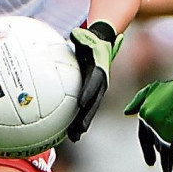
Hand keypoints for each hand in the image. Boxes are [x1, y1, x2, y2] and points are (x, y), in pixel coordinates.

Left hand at [66, 20, 121, 142]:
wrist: (103, 44)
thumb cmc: (91, 40)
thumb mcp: (87, 37)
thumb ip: (82, 37)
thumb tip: (75, 34)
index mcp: (99, 71)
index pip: (94, 83)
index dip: (88, 93)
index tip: (81, 103)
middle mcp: (100, 83)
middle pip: (93, 102)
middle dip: (86, 117)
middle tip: (78, 130)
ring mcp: (97, 90)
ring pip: (90, 109)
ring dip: (83, 124)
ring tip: (74, 137)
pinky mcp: (93, 94)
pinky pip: (86, 108)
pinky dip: (79, 120)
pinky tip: (69, 132)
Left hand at [122, 66, 172, 171]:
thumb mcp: (152, 90)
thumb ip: (138, 101)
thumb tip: (127, 112)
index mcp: (144, 113)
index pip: (143, 135)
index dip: (146, 148)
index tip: (150, 161)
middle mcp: (149, 122)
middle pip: (153, 143)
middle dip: (152, 154)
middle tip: (153, 164)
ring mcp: (159, 128)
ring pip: (162, 148)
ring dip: (167, 161)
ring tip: (169, 169)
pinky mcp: (170, 132)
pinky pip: (171, 149)